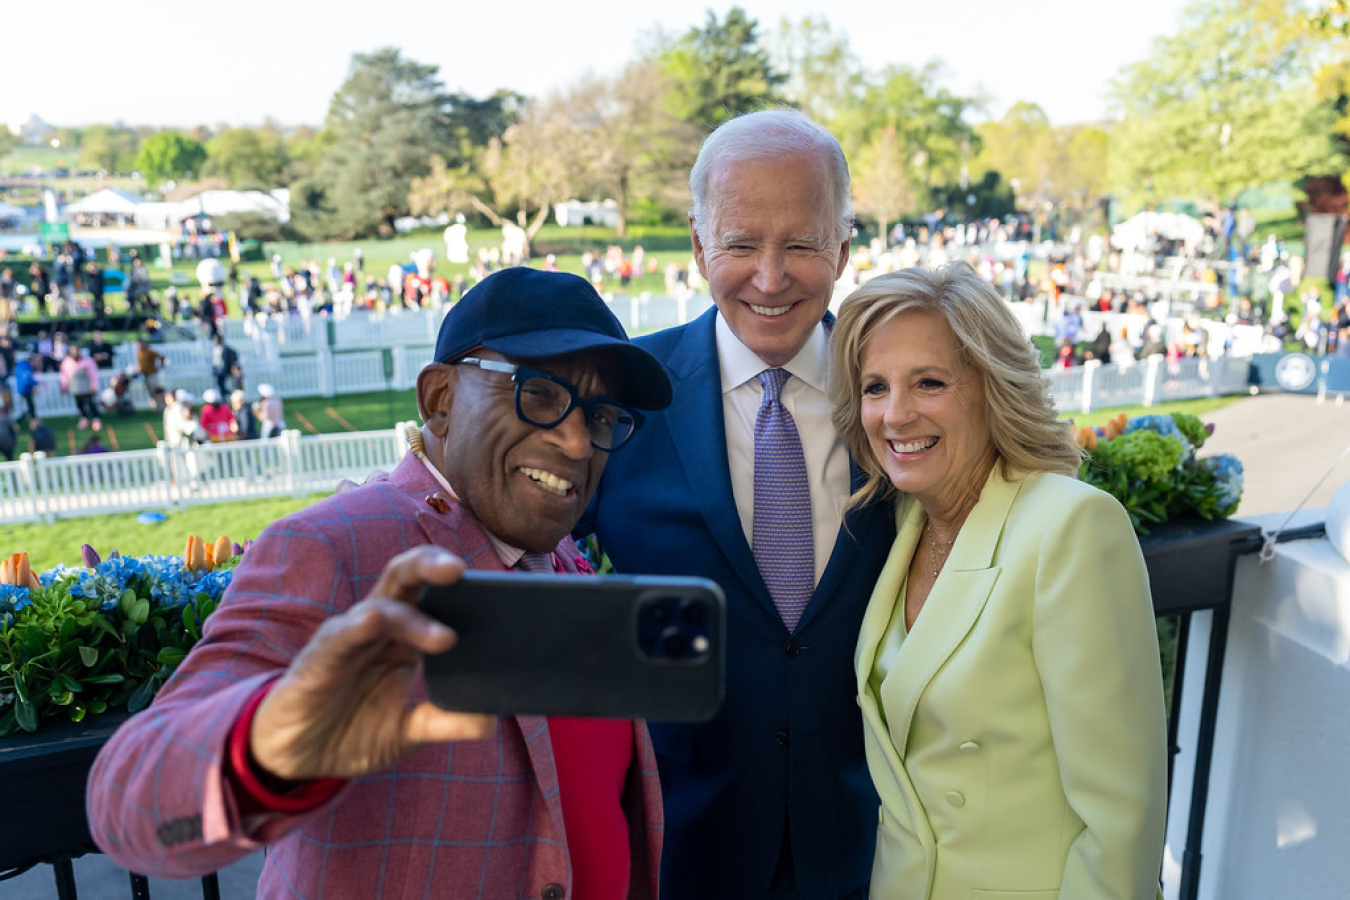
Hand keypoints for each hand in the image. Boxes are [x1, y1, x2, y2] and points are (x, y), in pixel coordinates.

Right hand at [249, 546, 494, 781]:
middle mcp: (377, 628)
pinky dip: (357, 627)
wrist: (294, 757)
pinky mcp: (319, 660)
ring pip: (379, 607)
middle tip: (461, 570)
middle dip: (430, 566)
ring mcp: (347, 639)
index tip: (496, 588)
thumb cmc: (351, 731)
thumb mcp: (405, 732)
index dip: (459, 586)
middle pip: (404, 579)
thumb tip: (491, 722)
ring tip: (445, 638)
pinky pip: (340, 636)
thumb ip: (444, 722)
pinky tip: (372, 622)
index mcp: (403, 638)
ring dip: (412, 618)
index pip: (432, 595)